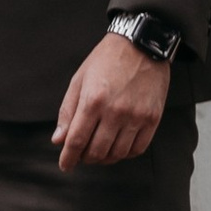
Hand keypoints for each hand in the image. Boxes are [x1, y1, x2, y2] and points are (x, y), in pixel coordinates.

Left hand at [54, 32, 170, 172]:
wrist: (141, 44)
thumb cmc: (106, 60)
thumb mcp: (79, 80)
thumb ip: (68, 112)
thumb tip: (58, 140)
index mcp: (93, 100)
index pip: (76, 140)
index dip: (68, 158)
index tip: (65, 165)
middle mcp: (115, 111)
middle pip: (96, 151)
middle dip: (85, 158)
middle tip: (81, 154)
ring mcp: (136, 117)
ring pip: (117, 154)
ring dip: (104, 158)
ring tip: (98, 150)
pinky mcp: (152, 119)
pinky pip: (137, 149)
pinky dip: (125, 154)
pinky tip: (117, 146)